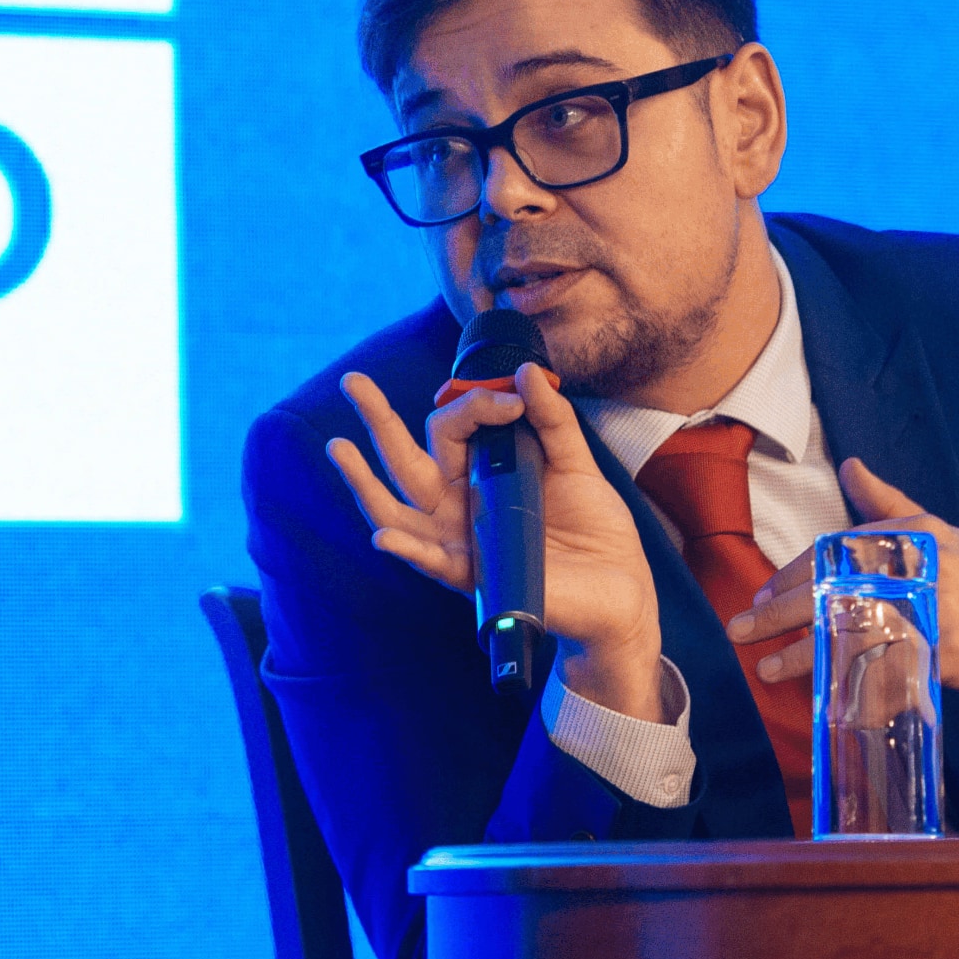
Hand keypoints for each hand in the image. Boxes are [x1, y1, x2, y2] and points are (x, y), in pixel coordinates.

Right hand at [326, 364, 668, 719]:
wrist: (621, 587)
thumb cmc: (595, 528)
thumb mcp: (575, 463)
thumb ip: (551, 419)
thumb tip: (526, 371)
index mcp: (481, 472)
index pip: (453, 428)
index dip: (473, 404)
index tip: (510, 399)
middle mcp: (461, 504)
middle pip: (406, 460)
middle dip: (377, 421)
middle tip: (351, 381)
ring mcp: (462, 540)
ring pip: (399, 509)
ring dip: (364, 481)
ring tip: (337, 447)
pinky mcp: (476, 576)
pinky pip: (434, 562)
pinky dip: (409, 549)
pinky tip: (384, 535)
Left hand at [723, 459, 958, 696]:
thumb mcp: (933, 528)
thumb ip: (884, 501)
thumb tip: (849, 464)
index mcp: (907, 536)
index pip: (832, 553)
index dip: (793, 576)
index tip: (763, 594)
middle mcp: (911, 571)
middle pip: (829, 592)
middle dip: (781, 613)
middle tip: (741, 627)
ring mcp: (923, 615)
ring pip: (847, 635)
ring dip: (802, 654)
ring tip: (765, 667)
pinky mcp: (934, 655)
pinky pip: (878, 671)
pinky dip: (845, 684)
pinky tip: (817, 694)